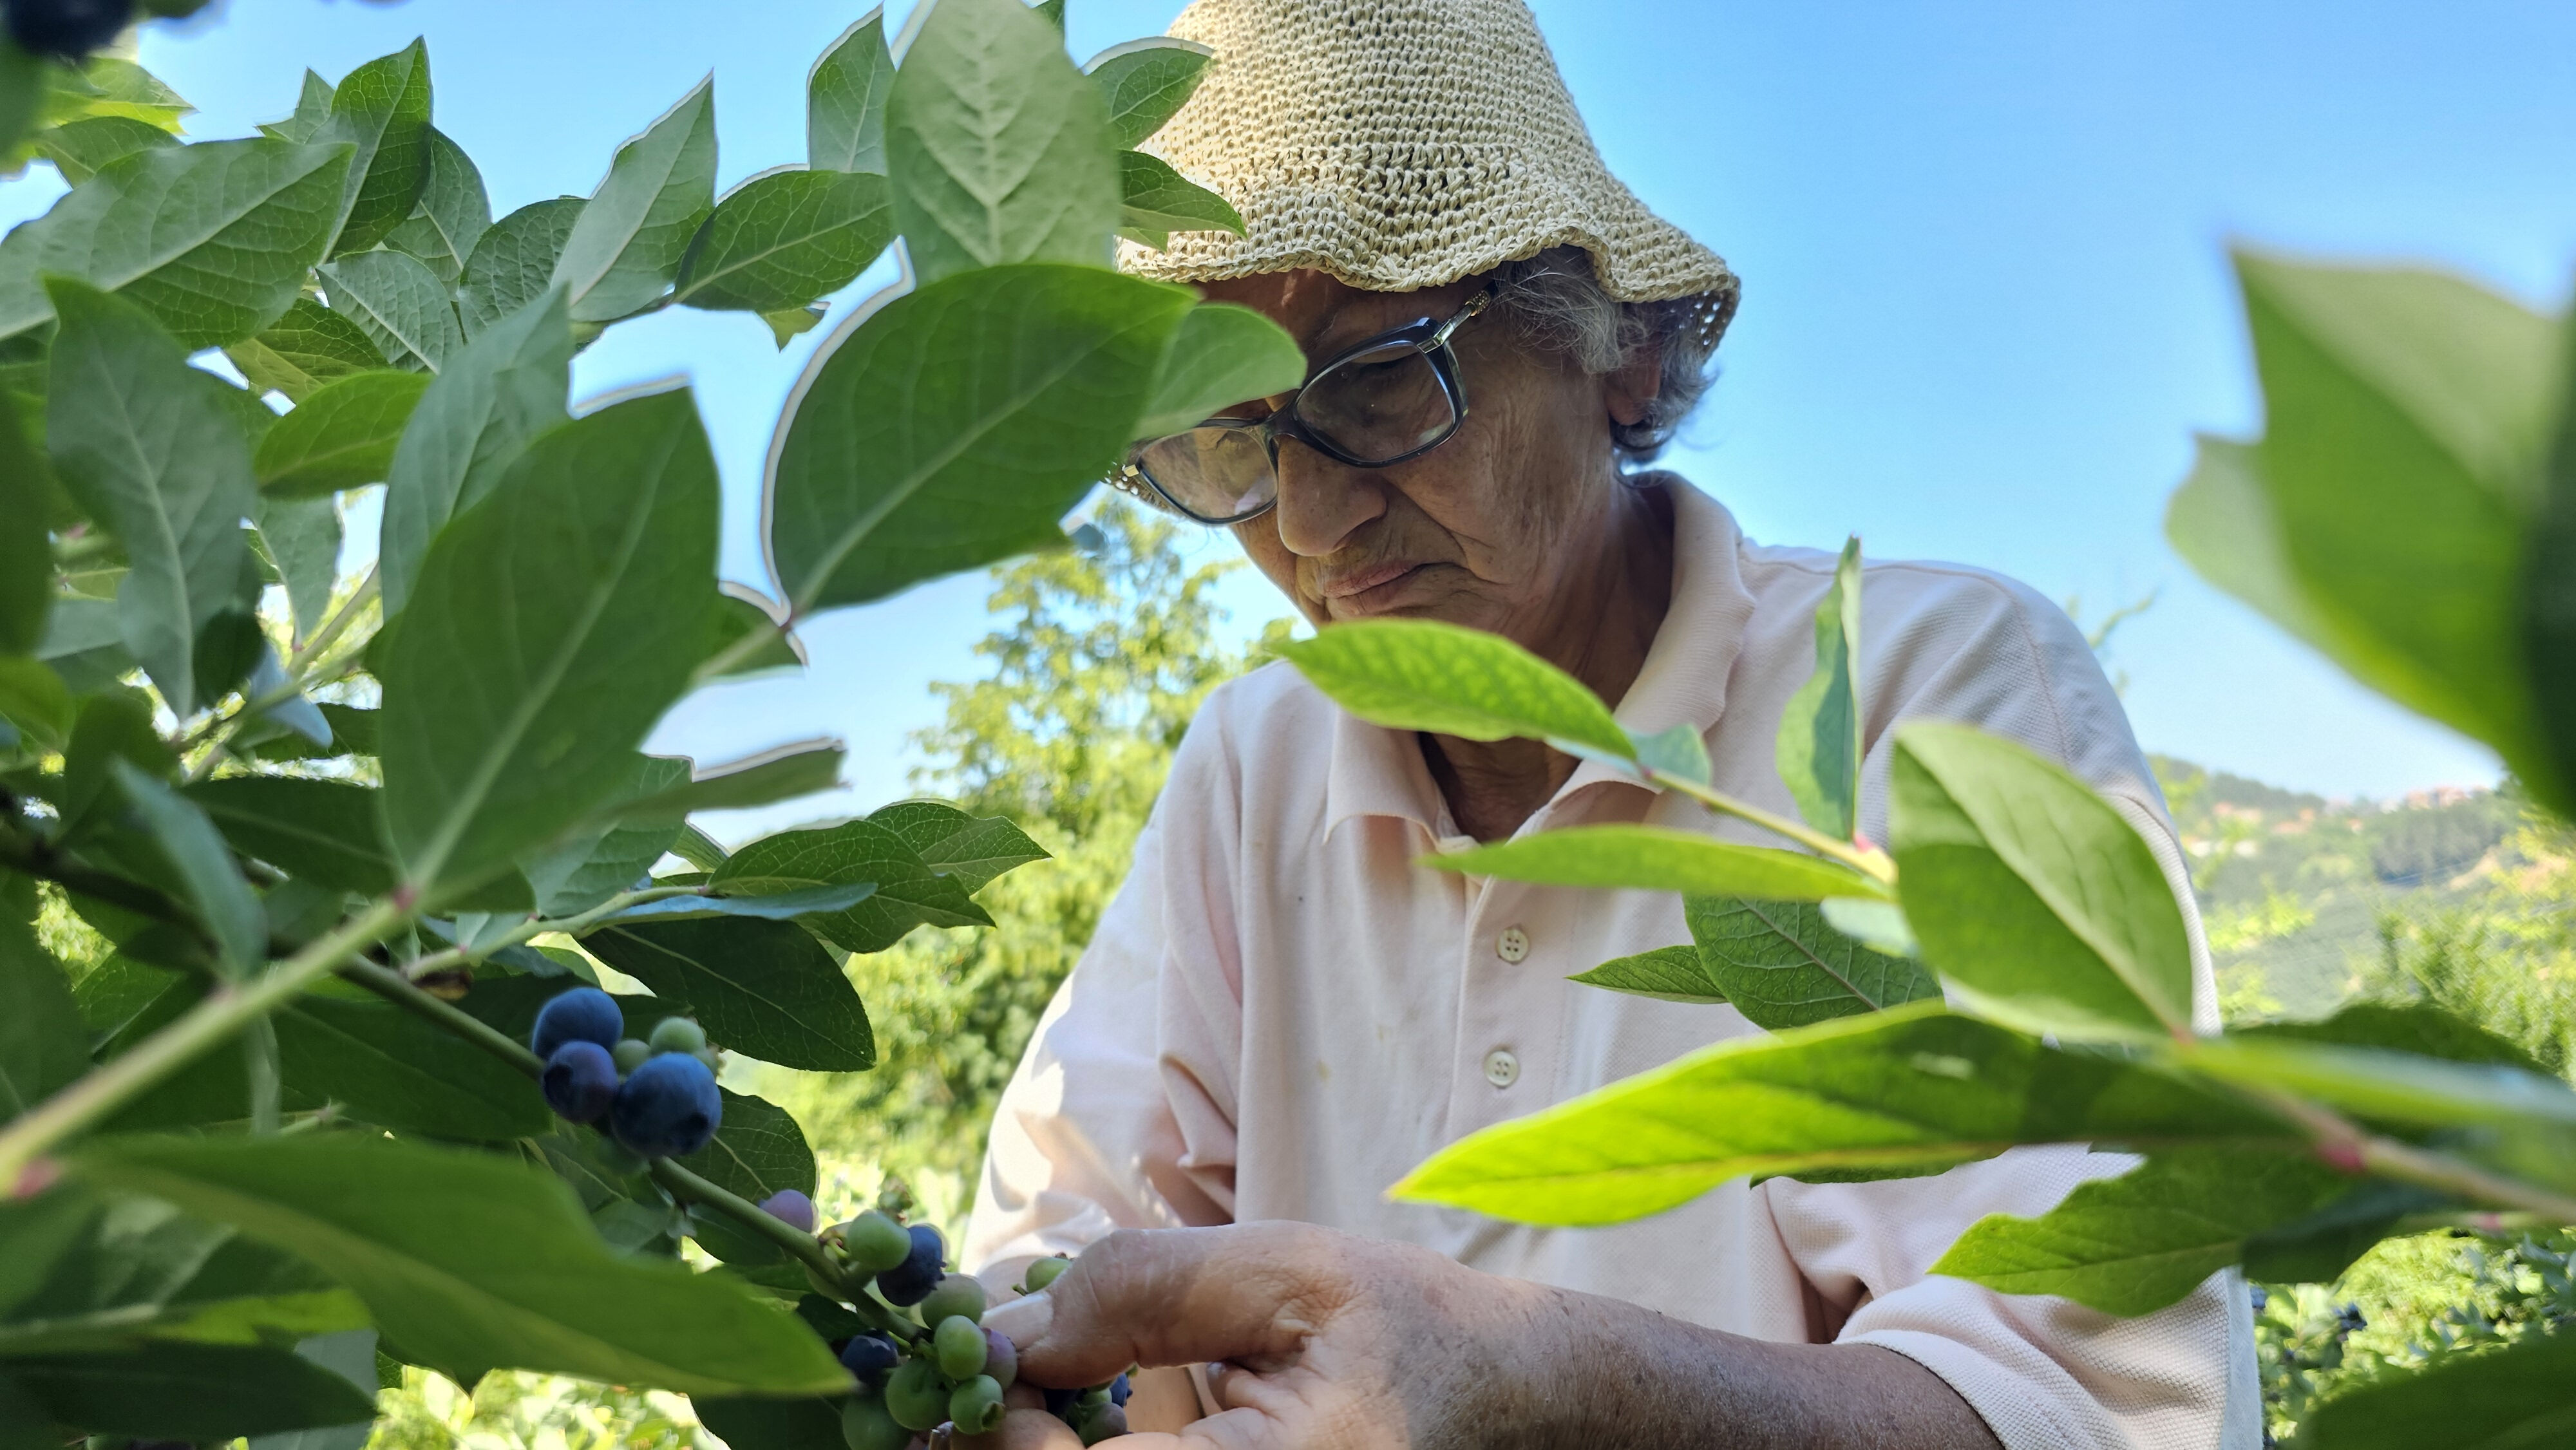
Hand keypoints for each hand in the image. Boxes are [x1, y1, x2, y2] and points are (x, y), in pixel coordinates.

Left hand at [962, 1221, 2001, 1449]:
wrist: (1534, 1418)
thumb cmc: (1421, 1337)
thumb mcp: (1293, 1274)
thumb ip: (1145, 1289)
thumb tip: (1010, 1327)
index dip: (975, 1422)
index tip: (951, 1351)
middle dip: (996, 1442)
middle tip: (961, 1373)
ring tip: (1033, 1391)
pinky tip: (1087, 1419)